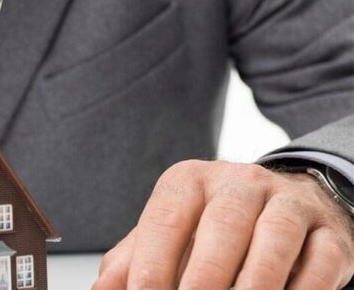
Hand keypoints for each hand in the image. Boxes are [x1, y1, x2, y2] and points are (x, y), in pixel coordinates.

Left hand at [94, 160, 353, 288]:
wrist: (287, 207)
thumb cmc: (212, 229)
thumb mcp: (168, 236)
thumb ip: (133, 261)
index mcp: (190, 181)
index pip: (167, 217)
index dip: (153, 261)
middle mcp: (240, 183)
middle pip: (224, 224)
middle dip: (206, 274)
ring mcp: (289, 203)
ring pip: (276, 235)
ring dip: (256, 282)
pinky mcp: (328, 230)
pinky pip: (321, 257)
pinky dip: (304, 287)